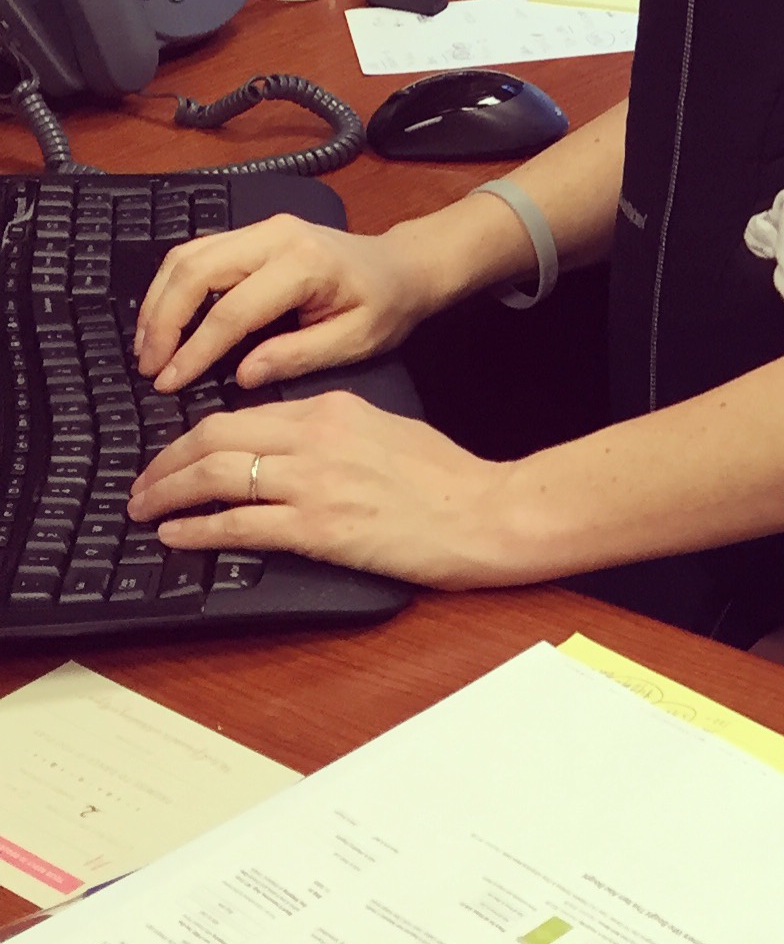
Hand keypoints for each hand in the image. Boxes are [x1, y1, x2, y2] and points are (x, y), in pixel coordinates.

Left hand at [126, 392, 524, 588]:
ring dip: (167, 493)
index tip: (174, 455)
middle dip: (165, 461)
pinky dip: (195, 528)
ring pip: (215, 475)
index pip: (242, 411)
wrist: (482, 511)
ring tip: (144, 509)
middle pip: (215, 436)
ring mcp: (315, 481)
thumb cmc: (446, 478)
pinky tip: (174, 535)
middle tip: (141, 483)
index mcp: (334, 408)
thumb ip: (332, 430)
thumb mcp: (386, 429)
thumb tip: (284, 446)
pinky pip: (237, 523)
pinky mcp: (318, 526)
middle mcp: (317, 437)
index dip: (194, 435)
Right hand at [132, 213, 444, 396]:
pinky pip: (198, 252)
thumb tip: (241, 376)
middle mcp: (277, 235)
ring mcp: (263, 227)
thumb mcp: (356, 341)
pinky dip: (171, 286)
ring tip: (147, 348)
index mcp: (306, 264)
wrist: (404, 265)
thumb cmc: (386, 306)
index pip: (233, 310)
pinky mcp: (254, 231)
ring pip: (188, 255)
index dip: (195, 351)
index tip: (167, 385)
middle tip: (147, 368)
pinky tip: (163, 321)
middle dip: (162, 322)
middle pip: (196, 271)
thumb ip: (298, 356)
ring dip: (158, 301)